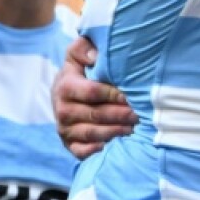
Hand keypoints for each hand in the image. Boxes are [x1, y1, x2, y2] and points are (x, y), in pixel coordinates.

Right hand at [52, 36, 137, 158]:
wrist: (62, 91)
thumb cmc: (78, 70)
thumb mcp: (77, 53)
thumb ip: (83, 48)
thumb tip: (95, 56)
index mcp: (65, 86)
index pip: (92, 92)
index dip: (113, 94)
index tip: (130, 95)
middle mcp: (62, 109)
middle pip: (94, 115)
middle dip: (119, 115)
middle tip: (137, 114)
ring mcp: (64, 127)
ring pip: (90, 134)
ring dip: (113, 132)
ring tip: (132, 128)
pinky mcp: (68, 142)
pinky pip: (79, 151)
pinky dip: (93, 150)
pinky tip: (108, 144)